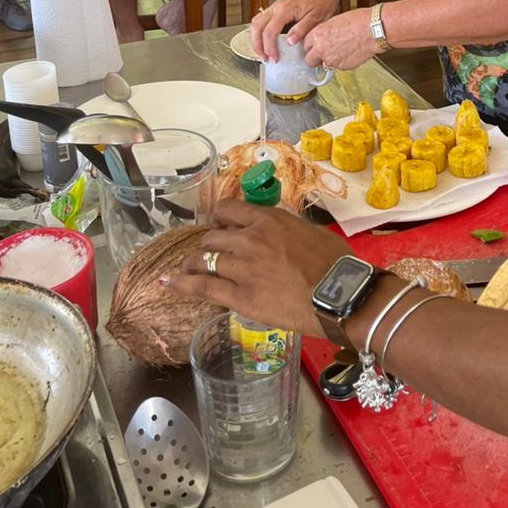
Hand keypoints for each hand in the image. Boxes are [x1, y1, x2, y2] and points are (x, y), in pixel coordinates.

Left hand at [167, 200, 351, 335]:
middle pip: (213, 237)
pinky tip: (167, 282)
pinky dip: (182, 283)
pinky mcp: (238, 296)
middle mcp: (250, 239)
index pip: (229, 210)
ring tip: (188, 268)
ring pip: (204, 260)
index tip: (217, 225)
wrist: (339, 294)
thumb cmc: (335, 264)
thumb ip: (286, 228)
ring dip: (194, 264)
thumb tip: (278, 229)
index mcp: (268, 220)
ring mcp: (241, 268)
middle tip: (210, 254)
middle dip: (209, 245)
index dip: (219, 218)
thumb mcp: (310, 232)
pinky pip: (202, 287)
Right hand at [251, 0, 341, 60]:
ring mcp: (275, 6)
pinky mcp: (277, 8)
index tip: (274, 58)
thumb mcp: (316, 18)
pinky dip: (260, 32)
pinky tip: (266, 41)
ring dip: (256, 39)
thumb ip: (302, 29)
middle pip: (257, 27)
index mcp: (286, 10)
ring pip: (256, 22)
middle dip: (257, 45)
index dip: (269, 47)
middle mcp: (277, 6)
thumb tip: (290, 41)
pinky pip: (261, 20)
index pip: (269, 31)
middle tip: (264, 58)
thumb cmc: (322, 2)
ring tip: (263, 52)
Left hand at [304, 8, 380, 69]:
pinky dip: (341, 63)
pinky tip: (349, 53)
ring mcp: (331, 60)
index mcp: (317, 34)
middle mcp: (321, 48)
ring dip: (329, 61)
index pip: (305, 45)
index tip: (315, 47)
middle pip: (309, 60)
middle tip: (324, 53)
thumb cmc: (358, 21)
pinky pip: (337, 67)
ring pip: (323, 65)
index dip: (312, 46)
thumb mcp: (334, 21)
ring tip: (341, 51)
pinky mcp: (342, 67)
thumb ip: (324, 32)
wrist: (373, 30)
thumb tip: (322, 38)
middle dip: (315, 58)